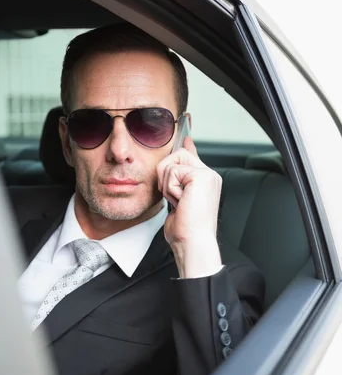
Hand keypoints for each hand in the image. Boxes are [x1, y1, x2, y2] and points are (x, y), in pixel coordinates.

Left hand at [157, 137, 222, 277]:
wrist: (193, 243)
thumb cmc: (185, 230)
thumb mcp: (177, 203)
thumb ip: (175, 184)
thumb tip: (170, 170)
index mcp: (205, 180)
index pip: (192, 156)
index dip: (185, 145)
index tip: (184, 131)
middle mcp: (209, 175)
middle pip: (177, 155)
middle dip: (165, 175)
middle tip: (173, 197)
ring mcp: (207, 174)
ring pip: (172, 163)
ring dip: (168, 185)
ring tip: (179, 202)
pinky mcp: (201, 176)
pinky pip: (172, 172)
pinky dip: (171, 189)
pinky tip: (181, 202)